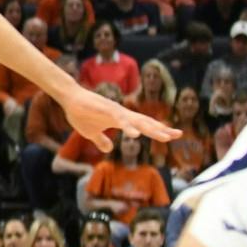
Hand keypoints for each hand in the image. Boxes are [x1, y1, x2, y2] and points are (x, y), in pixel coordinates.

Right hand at [58, 84, 178, 152]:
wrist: (68, 98)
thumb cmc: (79, 113)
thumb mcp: (90, 132)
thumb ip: (101, 140)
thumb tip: (109, 148)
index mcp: (120, 119)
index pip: (143, 125)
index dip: (158, 130)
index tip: (173, 136)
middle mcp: (121, 114)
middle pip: (145, 122)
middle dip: (161, 129)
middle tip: (178, 134)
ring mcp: (114, 111)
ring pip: (136, 121)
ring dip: (151, 129)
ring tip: (165, 137)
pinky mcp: (105, 110)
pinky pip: (119, 120)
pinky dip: (128, 127)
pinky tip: (135, 135)